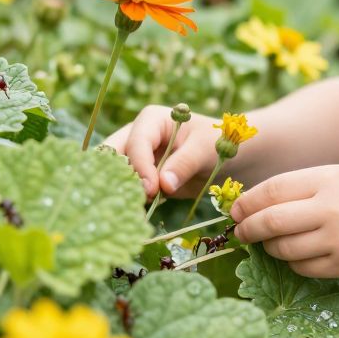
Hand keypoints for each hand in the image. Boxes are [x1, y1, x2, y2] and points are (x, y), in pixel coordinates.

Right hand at [103, 105, 221, 200]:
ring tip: (128, 211)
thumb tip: (163, 185)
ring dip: (120, 191)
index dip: (141, 166)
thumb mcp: (204, 150)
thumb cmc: (216, 144)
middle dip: (114, 176)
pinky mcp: (141, 179)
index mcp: (151, 121)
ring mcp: (137, 160)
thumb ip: (184, 164)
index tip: (151, 190)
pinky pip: (128, 190)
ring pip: (115, 175)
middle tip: (123, 199)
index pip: (136, 143)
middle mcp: (137, 138)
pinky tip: (134, 216)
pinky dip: (129, 202)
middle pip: (112, 156)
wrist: (225, 160)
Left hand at [229, 165, 338, 277]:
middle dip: (248, 229)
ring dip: (269, 247)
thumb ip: (300, 188)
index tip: (236, 210)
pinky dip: (293, 262)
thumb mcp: (338, 176)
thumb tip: (254, 205)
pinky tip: (299, 252)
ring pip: (283, 250)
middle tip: (240, 231)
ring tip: (271, 241)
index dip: (246, 203)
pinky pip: (303, 268)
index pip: (272, 192)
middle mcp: (331, 211)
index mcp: (327, 181)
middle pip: (272, 223)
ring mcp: (338, 242)